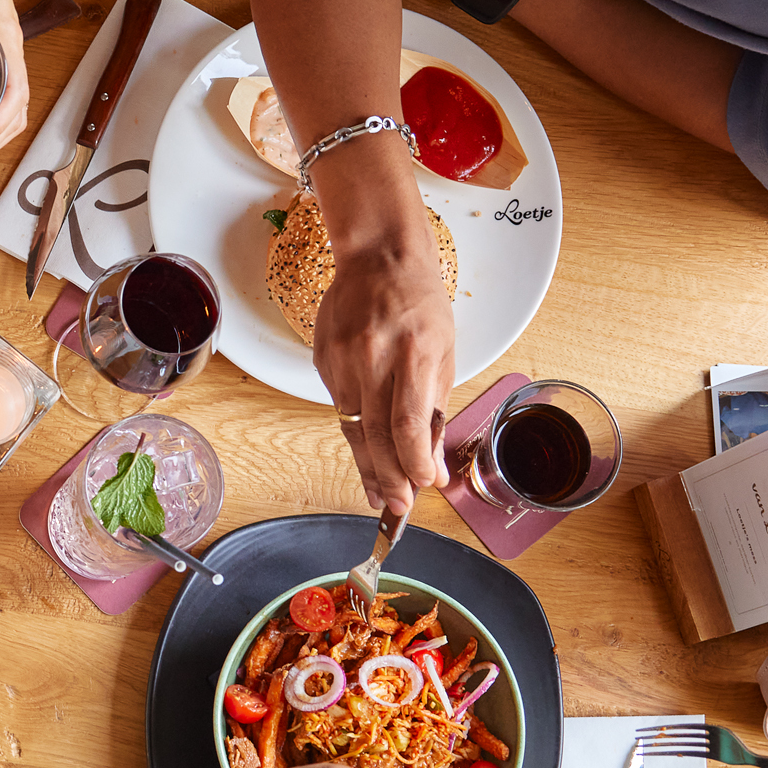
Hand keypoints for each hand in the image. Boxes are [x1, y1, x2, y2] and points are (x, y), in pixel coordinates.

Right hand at [309, 147, 455, 511]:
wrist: (377, 258)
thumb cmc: (419, 301)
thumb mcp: (444, 349)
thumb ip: (436, 406)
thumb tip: (433, 460)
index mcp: (413, 352)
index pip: (407, 420)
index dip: (413, 460)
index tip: (423, 485)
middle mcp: (373, 358)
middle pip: (375, 433)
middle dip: (388, 477)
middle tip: (397, 509)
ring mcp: (342, 361)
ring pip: (353, 428)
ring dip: (368, 467)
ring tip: (379, 497)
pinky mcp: (324, 363)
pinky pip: (341, 408)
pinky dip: (356, 434)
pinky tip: (367, 453)